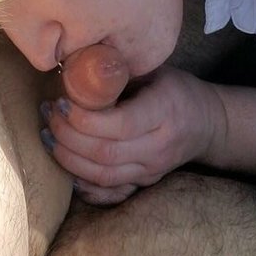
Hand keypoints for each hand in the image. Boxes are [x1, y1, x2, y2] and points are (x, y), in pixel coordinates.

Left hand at [40, 66, 225, 204]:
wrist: (208, 123)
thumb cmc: (175, 89)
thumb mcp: (154, 70)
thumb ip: (120, 72)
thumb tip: (75, 63)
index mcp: (164, 111)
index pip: (120, 124)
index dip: (84, 118)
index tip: (61, 102)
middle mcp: (159, 146)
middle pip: (106, 153)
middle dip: (68, 137)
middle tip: (47, 114)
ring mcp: (153, 169)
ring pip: (104, 176)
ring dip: (69, 159)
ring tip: (47, 136)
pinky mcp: (145, 182)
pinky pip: (111, 192)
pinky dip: (84, 186)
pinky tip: (65, 168)